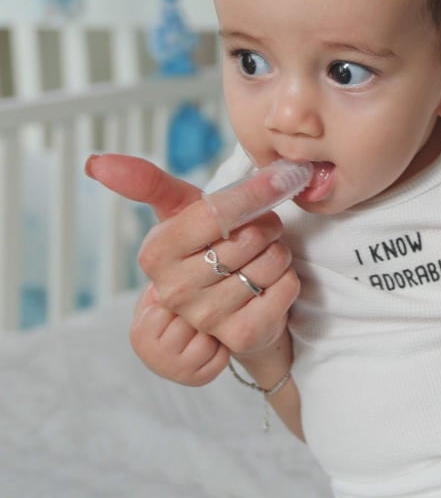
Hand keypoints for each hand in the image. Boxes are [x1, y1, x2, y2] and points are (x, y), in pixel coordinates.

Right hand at [85, 154, 300, 376]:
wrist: (233, 307)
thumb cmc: (208, 246)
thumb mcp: (181, 210)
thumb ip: (146, 182)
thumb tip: (96, 162)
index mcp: (156, 253)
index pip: (214, 213)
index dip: (251, 194)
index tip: (273, 181)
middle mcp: (175, 290)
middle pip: (249, 237)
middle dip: (267, 227)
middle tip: (256, 235)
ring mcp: (207, 317)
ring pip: (272, 261)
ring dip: (278, 253)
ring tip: (259, 260)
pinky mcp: (242, 336)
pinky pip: (286, 286)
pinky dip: (288, 279)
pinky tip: (269, 286)